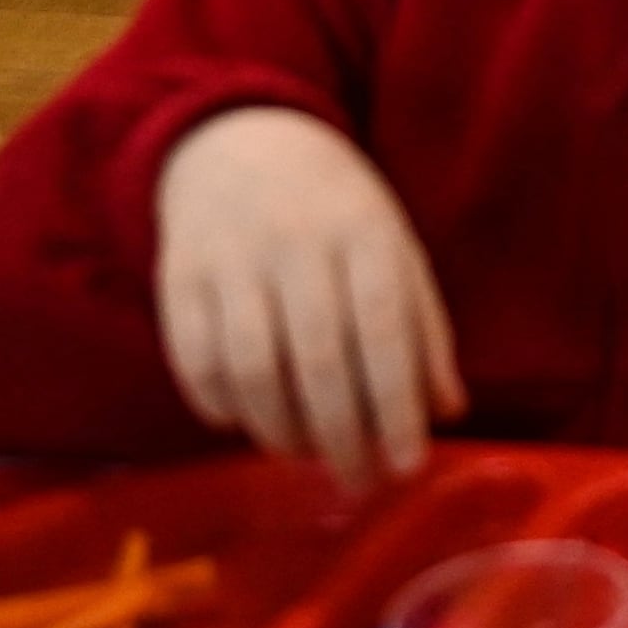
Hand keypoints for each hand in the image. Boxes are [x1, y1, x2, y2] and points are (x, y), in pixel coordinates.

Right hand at [152, 106, 468, 491]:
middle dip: (343, 436)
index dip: (397, 405)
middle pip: (319, 359)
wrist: (239, 143)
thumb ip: (423, 329)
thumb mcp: (394, 250)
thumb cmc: (336, 212)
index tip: (408, 465)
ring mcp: (232, 260)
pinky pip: (195, 360)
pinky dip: (220, 406)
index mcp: (365, 234)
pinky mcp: (179, 277)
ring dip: (281, 429)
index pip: (386, 330)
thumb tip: (448, 411)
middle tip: (359, 483)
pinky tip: (245, 422)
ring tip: (305, 454)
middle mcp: (298, 245)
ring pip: (253, 368)